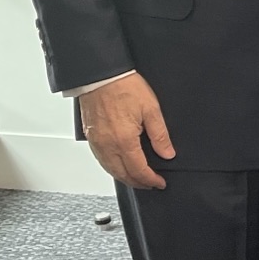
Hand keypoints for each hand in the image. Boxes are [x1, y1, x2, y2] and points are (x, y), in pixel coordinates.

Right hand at [78, 72, 173, 188]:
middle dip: (138, 183)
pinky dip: (112, 168)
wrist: (100, 75)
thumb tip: (167, 153)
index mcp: (124, 140)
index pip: (139, 170)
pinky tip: (120, 165)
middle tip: (151, 184)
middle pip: (123, 175)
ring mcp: (97, 142)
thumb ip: (160, 135)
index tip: (160, 183)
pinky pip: (101, 160)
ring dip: (125, 177)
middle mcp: (107, 145)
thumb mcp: (151, 109)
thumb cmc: (123, 87)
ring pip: (110, 170)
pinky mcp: (90, 137)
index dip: (151, 180)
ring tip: (137, 178)